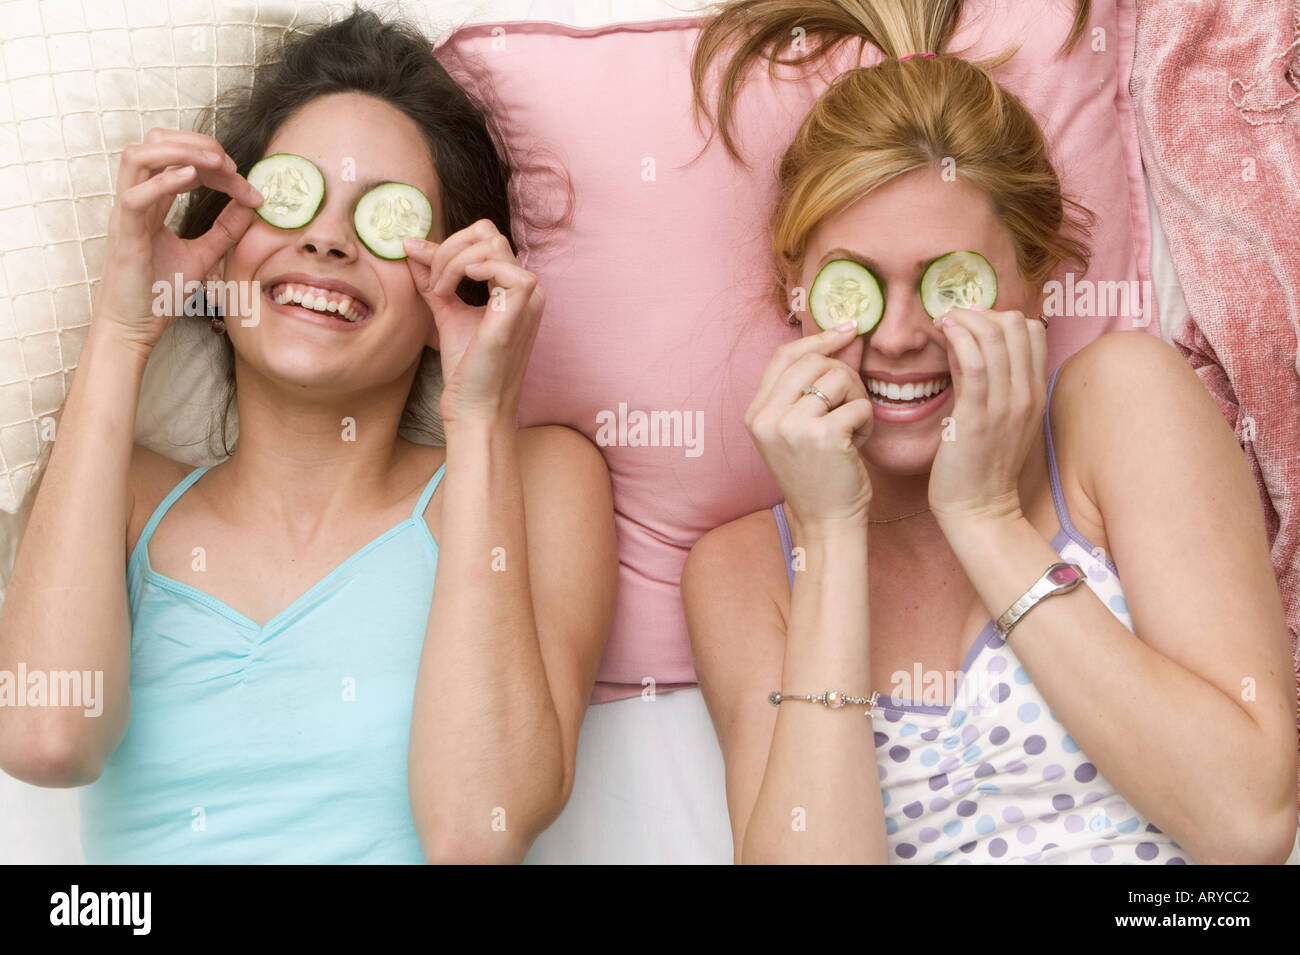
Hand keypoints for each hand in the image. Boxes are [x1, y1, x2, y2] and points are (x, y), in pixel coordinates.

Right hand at [95, 128, 262, 352]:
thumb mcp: (204, 255)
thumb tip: (252, 205)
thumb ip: (225, 230)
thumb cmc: (158, 294)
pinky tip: (192, 179)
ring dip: (180, 151)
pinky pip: (135, 195)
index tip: (248, 188)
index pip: (181, 162)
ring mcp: (126, 214)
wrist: (134, 328)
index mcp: (151, 202)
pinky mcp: (124, 234)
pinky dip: (163, 181)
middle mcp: (136, 200)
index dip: (216, 166)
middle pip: (155, 143)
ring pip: (137, 157)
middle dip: (197, 144)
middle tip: (232, 166)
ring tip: (217, 164)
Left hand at [403, 220, 543, 428]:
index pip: (483, 240)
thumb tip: (410, 246)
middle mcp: (526, 290)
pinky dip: (472, 269)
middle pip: (489, 233)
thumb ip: (433, 280)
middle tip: (432, 283)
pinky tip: (453, 290)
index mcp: (511, 288)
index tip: (417, 262)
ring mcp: (528, 299)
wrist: (475, 408)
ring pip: (493, 244)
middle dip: (449, 248)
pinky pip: (506, 267)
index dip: (448, 245)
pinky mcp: (522, 310)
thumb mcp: (446, 313)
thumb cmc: (467, 370)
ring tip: (440, 292)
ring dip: (454, 261)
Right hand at [745, 322, 874, 534]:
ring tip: (851, 430)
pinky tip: (856, 445)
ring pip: (839, 379)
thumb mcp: (796, 429)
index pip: (784, 356)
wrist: (825, 521)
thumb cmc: (818, 474)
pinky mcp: (822, 436)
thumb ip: (806, 387)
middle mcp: (767, 417)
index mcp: (756, 413)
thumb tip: (843, 334)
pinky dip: (866, 423)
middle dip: (845, 375)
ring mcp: (792, 426)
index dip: (817, 339)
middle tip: (852, 403)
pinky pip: (858, 405)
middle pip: (814, 361)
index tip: (847, 330)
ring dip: (857, 401)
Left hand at [929, 306, 1046, 527]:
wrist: (980, 508)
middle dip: (981, 313)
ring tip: (943, 323)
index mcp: (1036, 393)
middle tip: (953, 321)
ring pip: (995, 336)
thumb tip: (968, 346)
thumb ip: (989, 380)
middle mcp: (1027, 394)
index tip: (971, 325)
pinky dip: (957, 336)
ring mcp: (1005, 404)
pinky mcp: (977, 416)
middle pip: (1017, 325)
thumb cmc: (981, 464)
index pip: (1033, 331)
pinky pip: (973, 361)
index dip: (1000, 318)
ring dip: (964, 319)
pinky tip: (942, 333)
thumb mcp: (998, 416)